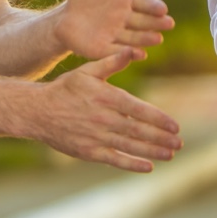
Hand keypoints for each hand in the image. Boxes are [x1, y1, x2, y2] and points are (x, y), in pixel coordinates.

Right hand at [32, 49, 182, 171]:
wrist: (37, 111)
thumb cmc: (65, 89)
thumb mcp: (87, 71)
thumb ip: (111, 62)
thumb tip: (132, 51)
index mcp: (106, 97)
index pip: (139, 110)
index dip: (159, 119)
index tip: (175, 126)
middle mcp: (104, 119)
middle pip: (138, 130)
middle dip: (161, 138)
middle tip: (179, 143)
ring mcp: (96, 137)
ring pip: (130, 146)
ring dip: (152, 151)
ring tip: (170, 154)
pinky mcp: (88, 152)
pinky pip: (114, 160)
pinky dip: (132, 164)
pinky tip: (148, 167)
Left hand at [56, 0, 174, 60]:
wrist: (64, 17)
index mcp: (128, 0)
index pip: (145, 3)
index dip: (154, 6)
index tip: (162, 9)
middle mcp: (126, 20)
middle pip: (143, 22)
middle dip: (156, 23)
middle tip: (168, 24)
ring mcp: (117, 36)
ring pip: (134, 38)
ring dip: (146, 39)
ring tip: (157, 39)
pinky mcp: (105, 50)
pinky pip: (117, 52)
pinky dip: (128, 54)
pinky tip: (140, 54)